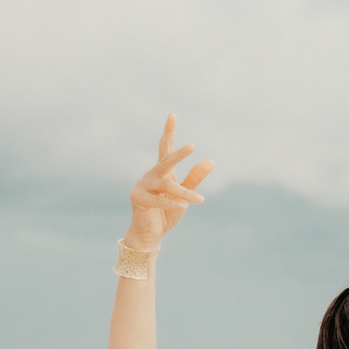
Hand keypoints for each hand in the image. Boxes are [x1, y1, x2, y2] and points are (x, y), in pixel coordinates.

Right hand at [127, 113, 214, 247]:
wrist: (151, 234)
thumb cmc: (167, 213)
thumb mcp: (185, 195)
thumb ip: (195, 178)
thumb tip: (211, 161)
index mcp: (163, 172)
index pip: (165, 147)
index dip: (169, 131)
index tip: (172, 114)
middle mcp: (151, 175)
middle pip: (165, 160)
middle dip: (179, 154)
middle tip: (192, 146)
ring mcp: (142, 185)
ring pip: (166, 185)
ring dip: (183, 193)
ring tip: (198, 200)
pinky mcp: (137, 198)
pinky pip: (157, 200)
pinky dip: (170, 204)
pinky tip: (181, 206)